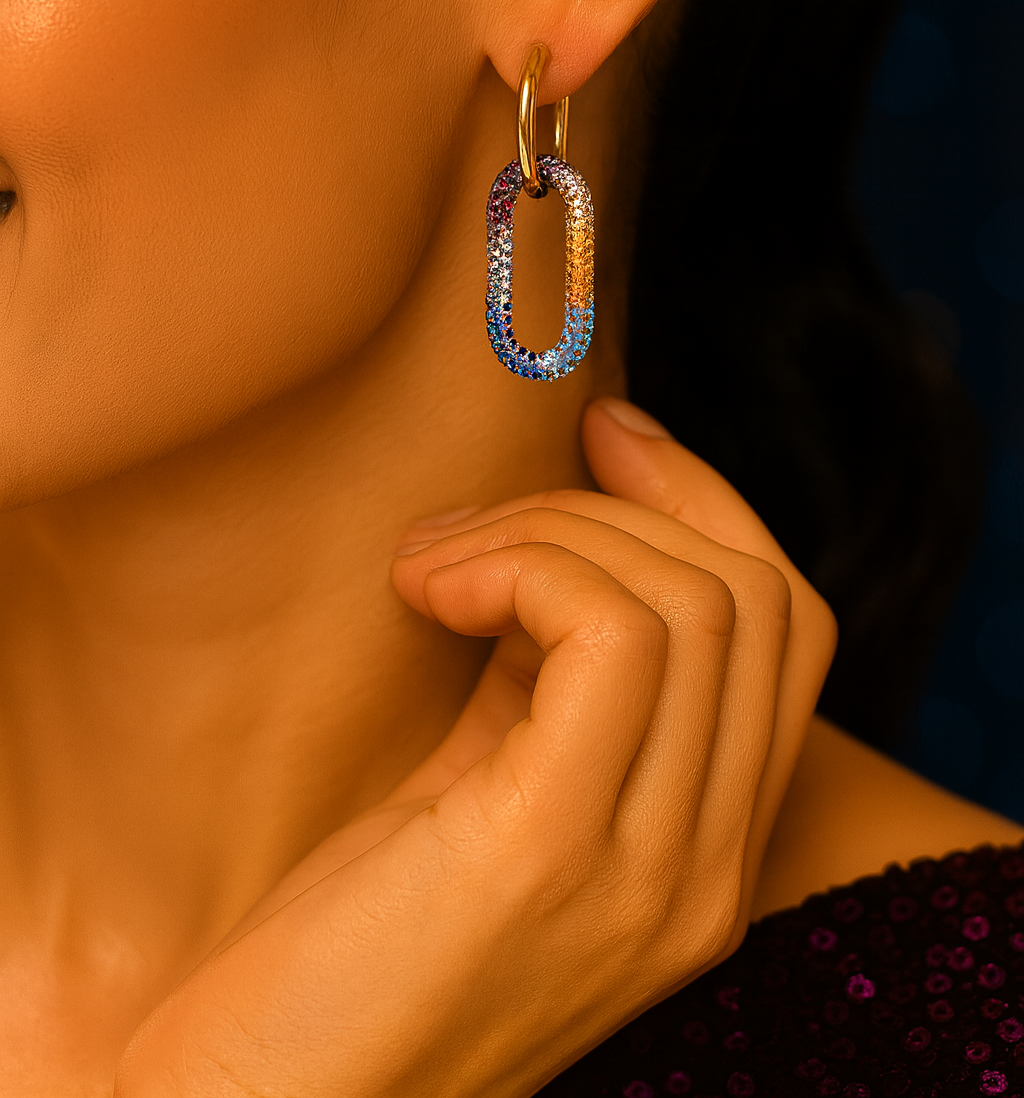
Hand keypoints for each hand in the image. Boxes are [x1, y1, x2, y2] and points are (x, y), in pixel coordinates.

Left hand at [114, 399, 835, 1097]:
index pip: (784, 625)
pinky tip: (426, 589)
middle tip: (480, 522)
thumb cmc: (341, 958)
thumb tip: (559, 538)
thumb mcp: (479, 802)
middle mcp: (705, 872)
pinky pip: (606, 631)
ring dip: (546, 530)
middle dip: (614, 504)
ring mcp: (646, 871)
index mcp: (701, 857)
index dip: (702, 500)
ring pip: (687, 598)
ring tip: (432, 567)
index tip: (601, 435)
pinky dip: (516, 564)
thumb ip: (547, 692)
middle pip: (752, 594)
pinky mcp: (551, 850)